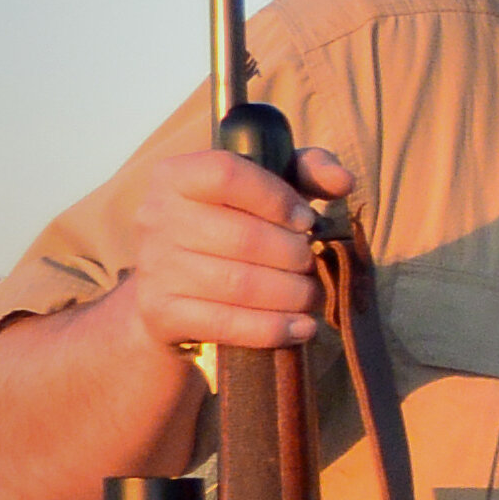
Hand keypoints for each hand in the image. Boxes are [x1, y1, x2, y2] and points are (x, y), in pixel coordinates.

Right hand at [122, 142, 354, 351]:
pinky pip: (227, 323)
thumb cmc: (232, 228)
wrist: (173, 293)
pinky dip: (274, 328)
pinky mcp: (161, 313)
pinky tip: (302, 327)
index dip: (277, 198)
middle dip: (294, 256)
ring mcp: (155, 268)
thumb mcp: (266, 191)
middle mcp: (156, 218)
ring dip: (291, 294)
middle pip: (243, 237)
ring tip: (311, 295)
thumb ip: (307, 171)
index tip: (306, 220)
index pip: (226, 174)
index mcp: (176, 177)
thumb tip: (343, 181)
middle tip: (311, 265)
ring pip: (240, 284)